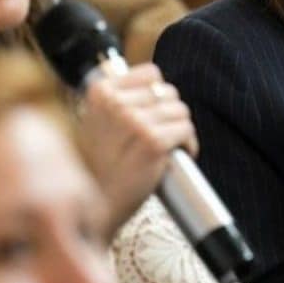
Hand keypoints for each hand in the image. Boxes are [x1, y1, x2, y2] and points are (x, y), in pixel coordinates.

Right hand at [78, 62, 197, 227]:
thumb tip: (155, 84)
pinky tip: (177, 155)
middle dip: (169, 114)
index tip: (154, 112)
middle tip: (162, 135)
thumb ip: (118, 100)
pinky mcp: (153, 142)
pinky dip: (188, 144)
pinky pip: (186, 129)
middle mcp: (116, 103)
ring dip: (180, 129)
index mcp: (100, 92)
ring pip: (180, 110)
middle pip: (168, 92)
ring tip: (169, 146)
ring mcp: (135, 121)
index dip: (157, 94)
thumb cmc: (99, 168)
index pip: (150, 73)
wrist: (97, 209)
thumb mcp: (95, 123)